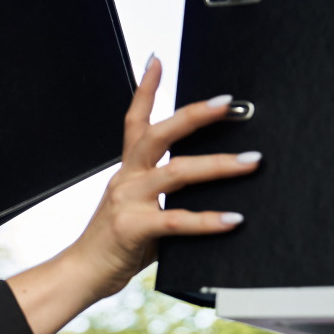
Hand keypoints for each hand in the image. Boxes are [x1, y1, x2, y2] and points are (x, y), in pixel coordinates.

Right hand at [68, 57, 260, 299]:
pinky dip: (208, 220)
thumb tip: (211, 189)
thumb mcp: (139, 209)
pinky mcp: (133, 228)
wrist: (83, 273)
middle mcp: (126, 179)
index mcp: (127, 171)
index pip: (134, 121)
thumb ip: (167, 196)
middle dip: (195, 115)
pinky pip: (176, 220)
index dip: (144, 89)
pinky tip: (233, 219)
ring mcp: (127, 201)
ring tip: (250, 161)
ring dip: (217, 164)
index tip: (158, 60)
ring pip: (176, 172)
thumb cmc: (117, 243)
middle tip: (229, 104)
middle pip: (158, 134)